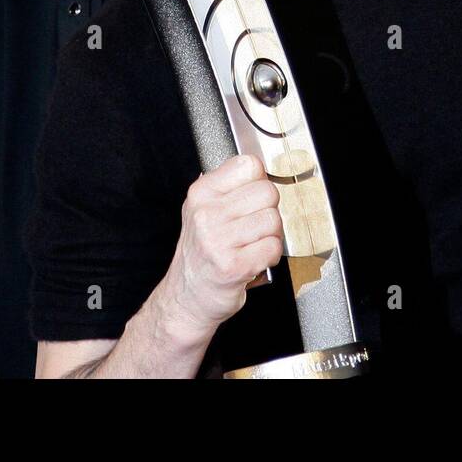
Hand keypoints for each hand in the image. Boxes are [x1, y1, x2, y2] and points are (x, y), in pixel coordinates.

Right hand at [158, 155, 283, 344]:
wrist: (187, 297)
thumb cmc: (201, 253)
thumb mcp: (203, 211)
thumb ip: (229, 188)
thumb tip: (261, 171)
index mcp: (201, 194)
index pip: (248, 165)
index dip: (259, 181)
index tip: (253, 196)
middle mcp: (206, 214)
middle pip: (267, 192)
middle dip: (268, 210)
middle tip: (254, 226)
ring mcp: (218, 240)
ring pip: (273, 220)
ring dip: (270, 235)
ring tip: (253, 244)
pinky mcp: (234, 266)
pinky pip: (273, 247)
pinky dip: (271, 255)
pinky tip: (255, 259)